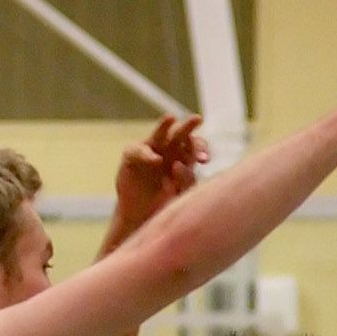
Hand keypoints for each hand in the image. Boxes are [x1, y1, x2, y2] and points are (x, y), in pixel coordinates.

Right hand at [111, 115, 208, 243]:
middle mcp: (168, 150)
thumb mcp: (181, 194)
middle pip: (180, 134)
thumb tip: (178, 164)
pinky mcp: (131, 156)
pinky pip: (138, 150)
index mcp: (185, 158)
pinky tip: (156, 159)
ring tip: (170, 118)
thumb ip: (185, 181)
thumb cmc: (165, 204)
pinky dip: (146, 154)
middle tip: (197, 118)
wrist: (142, 217)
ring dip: (164, 125)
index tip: (204, 160)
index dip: (201, 149)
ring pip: (158, 134)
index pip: (196, 146)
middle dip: (188, 126)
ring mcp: (149, 151)